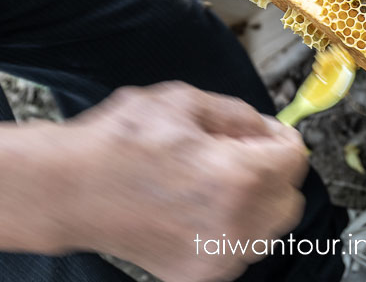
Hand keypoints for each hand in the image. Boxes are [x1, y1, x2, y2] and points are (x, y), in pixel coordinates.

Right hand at [45, 82, 307, 281]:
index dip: (282, 138)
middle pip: (288, 199)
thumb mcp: (183, 102)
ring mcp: (216, 257)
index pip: (295, 158)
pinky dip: (229, 230)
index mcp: (237, 177)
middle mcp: (234, 225)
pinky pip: (236, 251)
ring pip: (266, 230)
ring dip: (254, 203)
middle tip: (243, 153)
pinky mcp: (197, 276)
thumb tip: (263, 129)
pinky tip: (197, 207)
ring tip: (213, 180)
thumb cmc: (117, 144)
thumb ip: (236, 115)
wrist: (70, 189)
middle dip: (273, 173)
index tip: (268, 133)